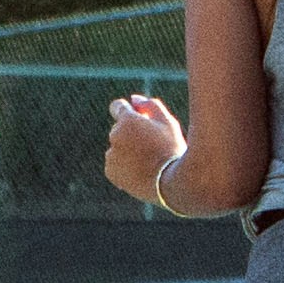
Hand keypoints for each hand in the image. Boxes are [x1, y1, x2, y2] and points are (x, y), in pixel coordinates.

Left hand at [103, 92, 187, 207]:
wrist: (171, 183)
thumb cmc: (172, 149)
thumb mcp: (168, 123)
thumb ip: (150, 106)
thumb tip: (134, 99)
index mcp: (128, 120)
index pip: (117, 106)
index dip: (128, 111)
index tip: (137, 118)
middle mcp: (115, 135)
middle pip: (120, 129)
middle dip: (131, 133)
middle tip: (152, 145)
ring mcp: (111, 154)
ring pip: (117, 147)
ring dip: (128, 150)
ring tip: (148, 162)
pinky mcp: (110, 171)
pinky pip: (115, 164)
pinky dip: (124, 166)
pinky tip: (141, 171)